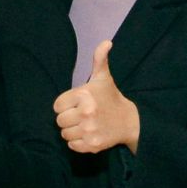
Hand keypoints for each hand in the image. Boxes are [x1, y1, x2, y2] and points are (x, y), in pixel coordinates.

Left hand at [52, 38, 142, 154]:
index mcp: (84, 95)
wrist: (129, 121)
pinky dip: (77, 142)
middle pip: (59, 121)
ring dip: (72, 130)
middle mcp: (86, 112)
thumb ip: (99, 59)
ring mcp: (89, 130)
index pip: (57, 105)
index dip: (65, 105)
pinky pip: (72, 145)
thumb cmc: (111, 97)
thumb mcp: (103, 77)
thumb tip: (106, 42)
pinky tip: (88, 133)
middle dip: (68, 118)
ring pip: (64, 134)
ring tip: (85, 124)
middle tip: (81, 115)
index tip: (77, 104)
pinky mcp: (92, 144)